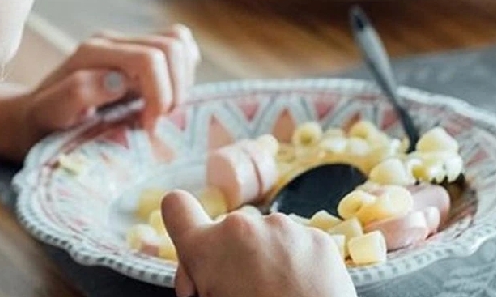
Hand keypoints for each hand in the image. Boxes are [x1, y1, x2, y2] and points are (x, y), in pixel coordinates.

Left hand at [10, 25, 199, 153]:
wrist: (31, 117)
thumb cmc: (40, 121)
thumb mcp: (49, 113)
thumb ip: (78, 92)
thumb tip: (119, 80)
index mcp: (94, 52)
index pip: (149, 58)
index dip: (160, 94)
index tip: (149, 127)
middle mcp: (113, 41)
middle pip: (171, 46)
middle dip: (174, 89)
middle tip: (157, 121)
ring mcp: (128, 45)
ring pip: (180, 43)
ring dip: (182, 81)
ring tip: (162, 111)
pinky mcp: (139, 55)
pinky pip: (179, 50)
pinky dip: (183, 74)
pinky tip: (165, 98)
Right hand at [161, 191, 356, 296]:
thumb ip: (199, 278)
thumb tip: (205, 272)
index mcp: (208, 247)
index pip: (176, 207)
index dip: (181, 222)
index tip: (194, 244)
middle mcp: (244, 225)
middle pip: (228, 233)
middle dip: (232, 259)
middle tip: (243, 294)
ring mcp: (286, 228)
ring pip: (266, 237)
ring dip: (267, 259)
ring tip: (278, 296)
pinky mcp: (319, 238)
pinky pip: (298, 243)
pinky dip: (297, 264)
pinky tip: (301, 291)